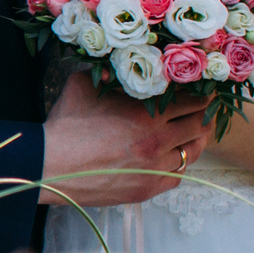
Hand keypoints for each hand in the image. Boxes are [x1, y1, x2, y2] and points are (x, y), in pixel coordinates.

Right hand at [37, 71, 214, 206]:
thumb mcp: (83, 85)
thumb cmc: (65, 126)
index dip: (201, 93)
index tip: (201, 89)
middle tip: (202, 109)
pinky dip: (177, 164)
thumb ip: (107, 71)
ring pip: (192, 153)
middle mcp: (158, 141)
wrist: (50, 165)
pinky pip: (177, 176)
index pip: (194, 101)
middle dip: (203, 115)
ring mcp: (154, 168)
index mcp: (147, 113)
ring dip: (194, 140)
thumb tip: (118, 63)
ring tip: (191, 132)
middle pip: (200, 126)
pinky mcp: (147, 189)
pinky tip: (170, 157)